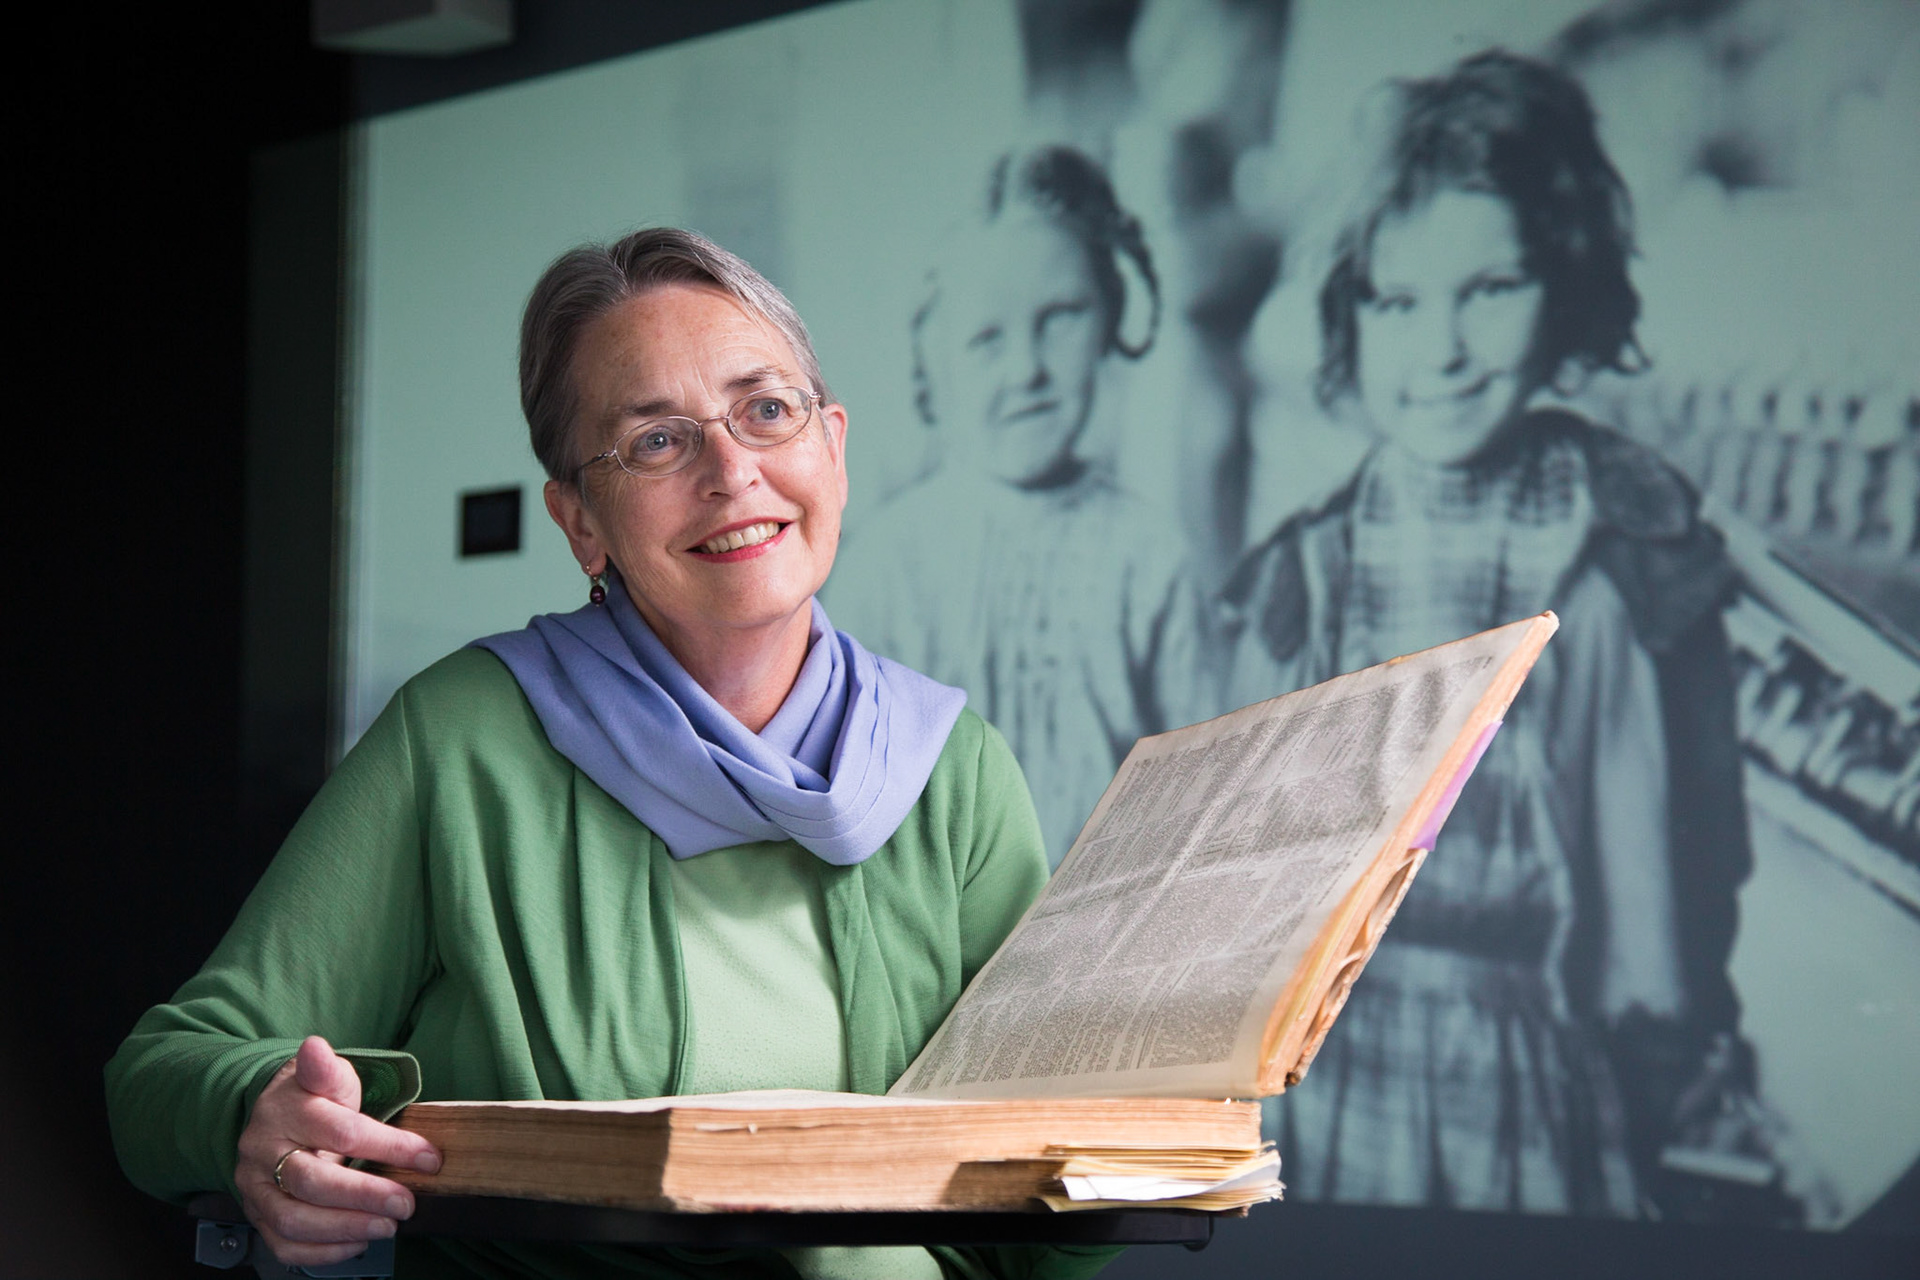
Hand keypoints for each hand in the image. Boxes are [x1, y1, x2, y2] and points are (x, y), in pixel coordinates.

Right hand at [235, 1035, 441, 1268]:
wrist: (274, 1117)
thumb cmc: (313, 1099)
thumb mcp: (328, 1077)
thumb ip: (329, 1069)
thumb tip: (316, 1047)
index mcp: (286, 1111)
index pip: (340, 1131)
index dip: (389, 1147)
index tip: (429, 1158)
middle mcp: (264, 1152)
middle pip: (312, 1181)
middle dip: (365, 1197)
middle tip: (406, 1204)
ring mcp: (256, 1188)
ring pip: (294, 1220)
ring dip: (347, 1228)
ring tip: (387, 1226)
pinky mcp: (258, 1216)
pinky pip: (284, 1245)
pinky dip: (323, 1252)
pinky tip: (357, 1243)